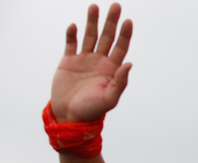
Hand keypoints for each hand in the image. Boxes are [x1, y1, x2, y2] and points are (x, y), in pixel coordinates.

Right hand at [51, 3, 132, 122]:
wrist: (70, 116)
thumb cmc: (93, 110)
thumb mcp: (110, 98)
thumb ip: (120, 82)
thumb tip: (129, 64)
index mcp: (112, 70)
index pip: (120, 47)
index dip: (125, 34)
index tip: (128, 21)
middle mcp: (99, 62)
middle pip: (107, 37)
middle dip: (111, 22)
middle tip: (116, 5)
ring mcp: (84, 60)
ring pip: (90, 36)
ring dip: (92, 22)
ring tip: (94, 6)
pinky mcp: (68, 62)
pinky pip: (71, 44)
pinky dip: (71, 34)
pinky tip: (73, 26)